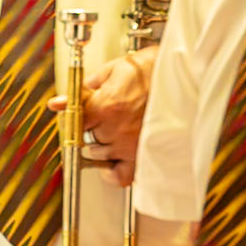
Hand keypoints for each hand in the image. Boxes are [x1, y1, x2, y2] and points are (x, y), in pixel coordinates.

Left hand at [50, 51, 153, 185]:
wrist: (182, 78)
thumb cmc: (151, 71)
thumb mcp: (114, 69)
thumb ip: (87, 87)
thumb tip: (63, 100)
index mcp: (106, 106)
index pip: (75, 122)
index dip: (72, 118)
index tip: (71, 115)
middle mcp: (117, 130)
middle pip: (89, 138)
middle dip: (92, 128)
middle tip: (101, 117)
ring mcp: (131, 145)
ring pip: (101, 155)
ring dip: (102, 145)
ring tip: (112, 131)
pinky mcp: (145, 155)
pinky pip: (122, 176)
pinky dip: (113, 173)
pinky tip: (111, 165)